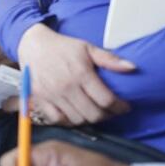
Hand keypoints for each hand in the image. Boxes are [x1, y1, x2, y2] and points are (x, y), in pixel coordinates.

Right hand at [17, 24, 133, 125]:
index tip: (124, 107)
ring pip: (76, 119)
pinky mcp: (40, 99)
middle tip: (111, 111)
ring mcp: (52, 95)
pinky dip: (68, 121)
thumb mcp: (87, 47)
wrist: (32, 44)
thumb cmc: (62, 46)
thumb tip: (132, 68)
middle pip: (93, 114)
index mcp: (81, 73)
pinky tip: (75, 114)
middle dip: (107, 115)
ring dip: (89, 119)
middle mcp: (66, 87)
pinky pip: (57, 119)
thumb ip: (109, 59)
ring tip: (94, 112)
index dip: (119, 107)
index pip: (106, 100)